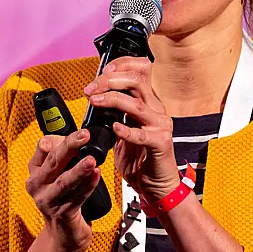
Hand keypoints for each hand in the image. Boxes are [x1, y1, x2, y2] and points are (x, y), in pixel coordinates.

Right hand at [25, 129, 99, 251]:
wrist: (64, 232)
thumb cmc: (63, 197)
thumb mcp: (58, 173)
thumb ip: (63, 155)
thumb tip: (70, 138)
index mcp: (35, 171)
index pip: (43, 148)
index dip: (61, 139)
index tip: (79, 132)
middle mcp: (37, 185)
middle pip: (53, 162)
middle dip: (70, 147)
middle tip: (85, 136)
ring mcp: (48, 201)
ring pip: (64, 182)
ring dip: (79, 170)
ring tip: (91, 161)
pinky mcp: (62, 214)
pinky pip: (77, 197)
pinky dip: (88, 185)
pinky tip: (96, 175)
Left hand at [84, 58, 180, 203]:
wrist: (156, 186)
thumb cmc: (141, 159)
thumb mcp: (123, 131)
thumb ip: (114, 114)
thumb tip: (94, 99)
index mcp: (148, 103)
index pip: (140, 71)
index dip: (121, 66)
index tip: (101, 73)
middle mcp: (156, 110)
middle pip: (137, 80)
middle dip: (110, 81)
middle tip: (91, 89)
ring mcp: (160, 126)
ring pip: (137, 104)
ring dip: (113, 99)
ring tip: (95, 102)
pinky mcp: (161, 143)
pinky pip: (142, 135)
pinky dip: (126, 130)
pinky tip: (115, 128)